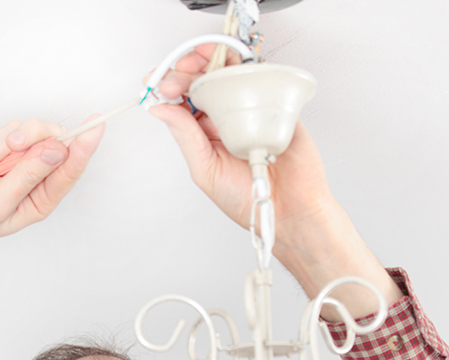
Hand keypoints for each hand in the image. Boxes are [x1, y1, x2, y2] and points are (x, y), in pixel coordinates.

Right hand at [0, 117, 103, 253]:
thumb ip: (29, 175)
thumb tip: (58, 149)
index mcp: (42, 196)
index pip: (71, 167)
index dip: (85, 145)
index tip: (95, 126)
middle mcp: (31, 173)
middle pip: (47, 136)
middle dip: (29, 137)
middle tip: (14, 145)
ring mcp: (10, 156)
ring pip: (16, 129)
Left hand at [147, 45, 402, 317]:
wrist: (289, 210)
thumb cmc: (247, 199)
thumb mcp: (205, 170)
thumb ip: (185, 137)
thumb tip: (159, 109)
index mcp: (206, 133)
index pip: (183, 100)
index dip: (170, 86)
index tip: (159, 81)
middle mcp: (227, 118)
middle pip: (204, 80)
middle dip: (188, 68)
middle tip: (181, 71)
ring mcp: (252, 109)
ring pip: (231, 73)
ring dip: (215, 60)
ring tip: (205, 62)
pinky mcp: (276, 105)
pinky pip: (263, 79)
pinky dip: (248, 67)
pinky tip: (236, 68)